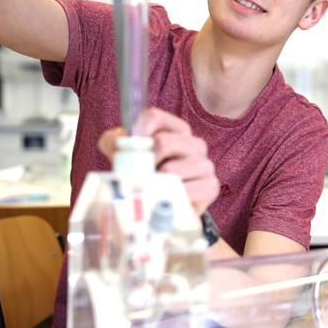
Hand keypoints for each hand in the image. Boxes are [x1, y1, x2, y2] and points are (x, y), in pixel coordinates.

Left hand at [98, 107, 219, 214]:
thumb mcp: (126, 157)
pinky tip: (167, 199)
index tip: (129, 149)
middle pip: (163, 142)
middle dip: (145, 162)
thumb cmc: (148, 178)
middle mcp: (194, 143)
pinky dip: (171, 197)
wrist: (167, 209)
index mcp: (176, 130)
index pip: (154, 117)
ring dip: (156, 183)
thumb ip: (115, 143)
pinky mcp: (211, 186)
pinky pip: (187, 189)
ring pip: (172, 168)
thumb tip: (118, 140)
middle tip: (141, 175)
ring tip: (154, 190)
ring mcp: (205, 164)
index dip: (137, 133)